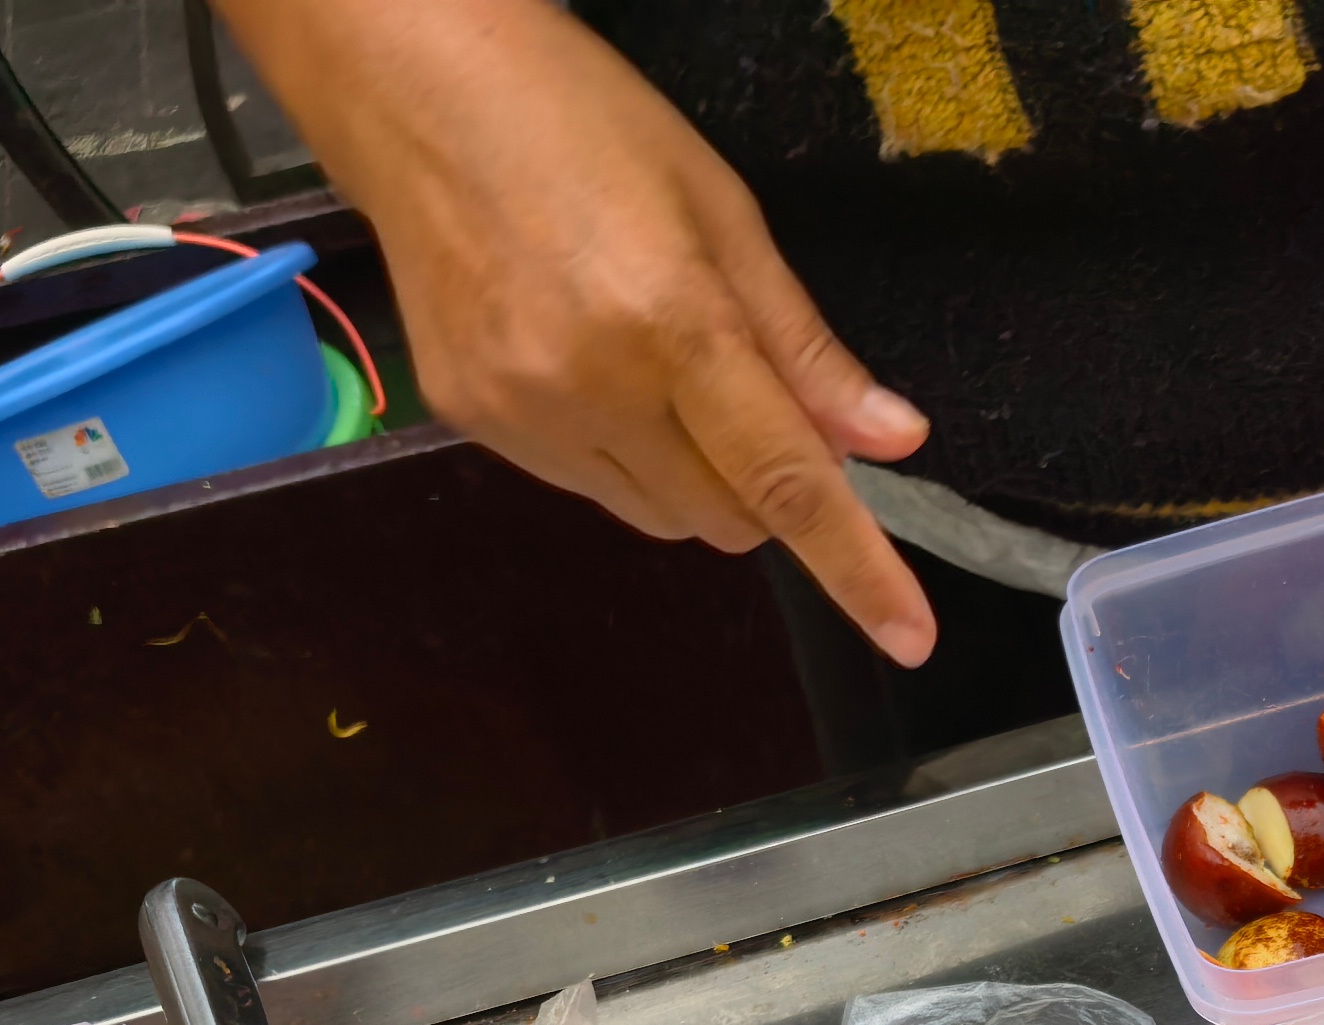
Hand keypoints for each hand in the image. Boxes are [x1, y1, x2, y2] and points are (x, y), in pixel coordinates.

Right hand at [216, 0, 938, 662]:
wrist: (413, 87)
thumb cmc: (581, 122)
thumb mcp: (722, 213)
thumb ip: (805, 347)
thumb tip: (892, 442)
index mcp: (670, 327)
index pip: (785, 481)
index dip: (856, 567)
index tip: (910, 636)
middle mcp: (590, 389)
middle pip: (727, 520)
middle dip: (761, 484)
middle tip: (745, 390)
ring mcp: (520, 414)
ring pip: (657, 516)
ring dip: (688, 473)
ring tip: (650, 357)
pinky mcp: (471, 422)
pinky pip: (585, 486)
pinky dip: (616, 452)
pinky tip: (586, 359)